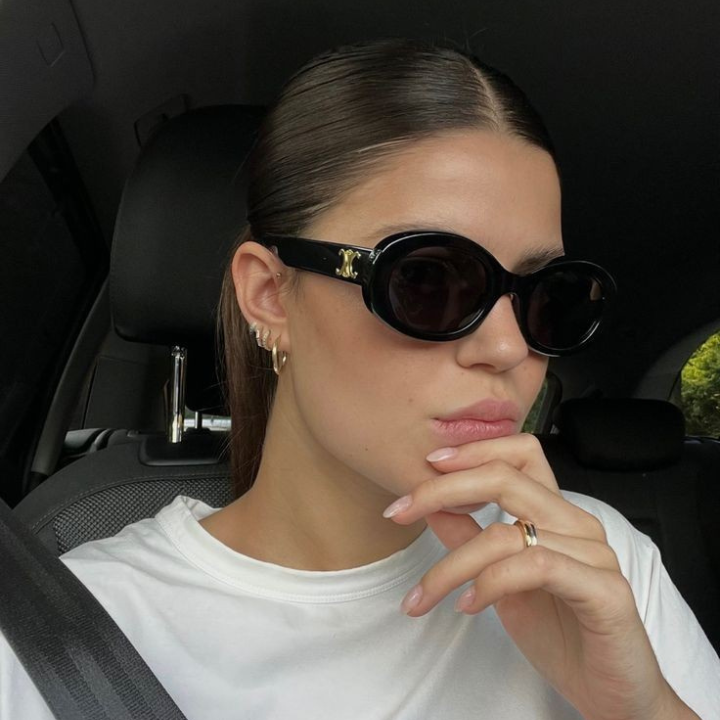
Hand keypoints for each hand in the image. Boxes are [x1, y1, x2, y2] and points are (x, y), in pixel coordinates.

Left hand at [383, 433, 695, 719]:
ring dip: (451, 565)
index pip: (520, 453)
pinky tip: (469, 605)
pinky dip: (491, 583)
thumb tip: (431, 505)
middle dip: (442, 491)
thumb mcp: (499, 581)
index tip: (426, 465)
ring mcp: (594, 554)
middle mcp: (577, 524)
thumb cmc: (560, 633)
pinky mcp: (605, 590)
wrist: (612, 693)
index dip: (473, 450)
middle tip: (399, 512)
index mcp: (557, 514)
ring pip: (505, 533)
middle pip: (505, 478)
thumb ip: (470, 538)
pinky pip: (534, 567)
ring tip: (423, 596)